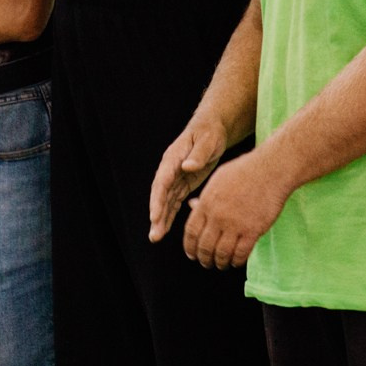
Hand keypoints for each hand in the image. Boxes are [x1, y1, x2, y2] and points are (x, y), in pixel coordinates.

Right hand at [150, 113, 229, 242]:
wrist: (211, 128)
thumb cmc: (210, 132)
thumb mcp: (207, 141)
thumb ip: (198, 154)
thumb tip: (187, 167)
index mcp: (172, 159)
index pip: (162, 182)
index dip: (157, 201)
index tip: (155, 217)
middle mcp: (169, 170)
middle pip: (160, 196)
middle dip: (156, 216)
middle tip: (154, 235)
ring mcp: (174, 177)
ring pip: (165, 201)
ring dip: (160, 219)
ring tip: (155, 237)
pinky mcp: (182, 183)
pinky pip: (173, 202)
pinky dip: (169, 215)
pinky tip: (164, 228)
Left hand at [180, 152, 289, 269]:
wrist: (271, 170)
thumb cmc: (244, 171)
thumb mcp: (218, 179)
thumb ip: (204, 196)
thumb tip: (191, 206)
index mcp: (206, 202)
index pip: (191, 232)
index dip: (190, 247)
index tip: (192, 254)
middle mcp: (218, 216)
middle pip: (205, 246)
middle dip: (204, 259)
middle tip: (206, 263)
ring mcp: (235, 224)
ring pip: (222, 253)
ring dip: (220, 263)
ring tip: (221, 265)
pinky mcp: (253, 230)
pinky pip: (241, 253)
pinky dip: (237, 261)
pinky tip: (236, 262)